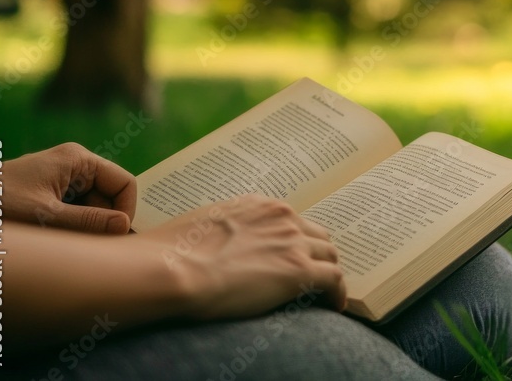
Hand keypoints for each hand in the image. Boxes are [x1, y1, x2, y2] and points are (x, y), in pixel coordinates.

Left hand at [0, 142, 136, 233]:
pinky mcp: (50, 191)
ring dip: (85, 225)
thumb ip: (89, 221)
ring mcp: (62, 177)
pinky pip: (75, 209)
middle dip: (103, 221)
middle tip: (89, 246)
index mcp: (79, 159)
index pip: (124, 182)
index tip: (114, 237)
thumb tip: (125, 225)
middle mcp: (75, 164)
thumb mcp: (46, 216)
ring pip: (93, 205)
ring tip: (67, 242)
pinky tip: (57, 238)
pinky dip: (72, 225)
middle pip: (110, 195)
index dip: (125, 210)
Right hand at [141, 194, 346, 318]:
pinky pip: (334, 279)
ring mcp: (293, 243)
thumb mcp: (203, 224)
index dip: (295, 241)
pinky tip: (333, 306)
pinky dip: (337, 293)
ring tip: (325, 293)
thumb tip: (219, 242)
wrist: (175, 269)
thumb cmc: (174, 252)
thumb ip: (224, 229)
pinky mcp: (299, 271)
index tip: (293, 256)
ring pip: (329, 255)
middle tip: (315, 273)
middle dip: (317, 253)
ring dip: (328, 272)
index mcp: (259, 206)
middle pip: (316, 235)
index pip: (291, 221)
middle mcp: (282, 218)